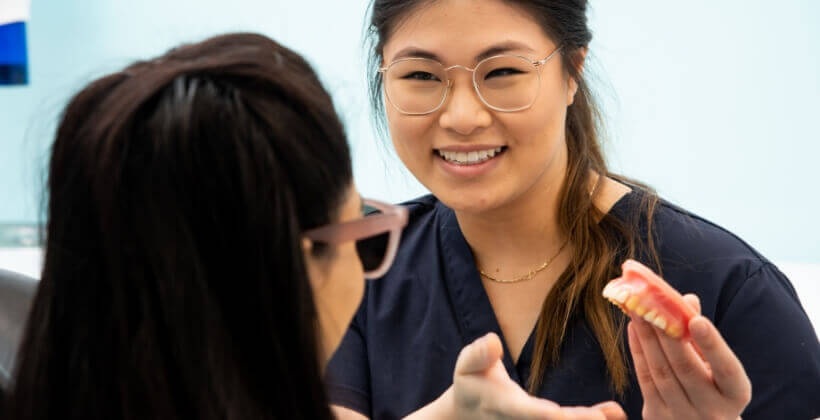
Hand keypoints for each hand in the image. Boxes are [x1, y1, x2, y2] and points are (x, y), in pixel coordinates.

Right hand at [449, 332, 625, 419]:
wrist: (468, 416)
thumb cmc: (472, 384)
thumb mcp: (467, 366)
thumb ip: (478, 354)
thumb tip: (493, 340)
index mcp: (504, 407)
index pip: (528, 413)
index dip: (546, 416)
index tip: (564, 415)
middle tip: (603, 418)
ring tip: (616, 413)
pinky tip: (615, 414)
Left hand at [628, 294, 751, 419]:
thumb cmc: (712, 386)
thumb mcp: (716, 364)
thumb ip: (703, 335)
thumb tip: (687, 300)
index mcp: (735, 395)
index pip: (726, 368)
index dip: (712, 344)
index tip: (697, 320)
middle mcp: (712, 411)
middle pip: (685, 368)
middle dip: (667, 333)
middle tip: (652, 303)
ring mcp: (683, 417)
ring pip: (661, 372)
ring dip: (647, 338)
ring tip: (637, 310)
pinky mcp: (657, 417)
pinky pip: (645, 380)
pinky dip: (638, 351)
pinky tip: (633, 328)